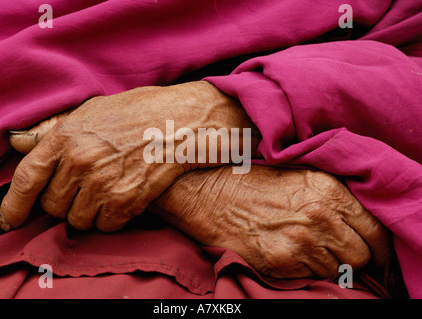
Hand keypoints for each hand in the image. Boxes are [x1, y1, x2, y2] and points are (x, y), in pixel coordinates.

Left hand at [1, 81, 259, 231]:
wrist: (181, 122)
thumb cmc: (138, 113)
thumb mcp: (91, 111)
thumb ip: (51, 130)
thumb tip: (17, 142)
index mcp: (66, 136)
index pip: (27, 178)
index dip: (14, 205)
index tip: (11, 220)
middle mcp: (81, 161)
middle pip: (53, 206)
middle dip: (64, 204)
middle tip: (82, 192)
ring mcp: (104, 183)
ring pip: (78, 221)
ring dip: (88, 214)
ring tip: (105, 194)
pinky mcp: (127, 201)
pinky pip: (106, 226)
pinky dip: (112, 219)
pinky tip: (122, 200)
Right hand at [150, 166, 391, 278]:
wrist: (209, 194)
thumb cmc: (252, 183)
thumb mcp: (299, 175)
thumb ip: (333, 197)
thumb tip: (358, 223)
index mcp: (328, 190)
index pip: (375, 229)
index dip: (377, 244)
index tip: (373, 251)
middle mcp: (320, 216)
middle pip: (360, 255)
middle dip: (353, 256)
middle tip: (337, 251)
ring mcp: (301, 242)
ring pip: (337, 270)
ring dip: (327, 263)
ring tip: (305, 248)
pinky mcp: (281, 262)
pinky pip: (311, 277)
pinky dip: (305, 270)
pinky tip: (288, 252)